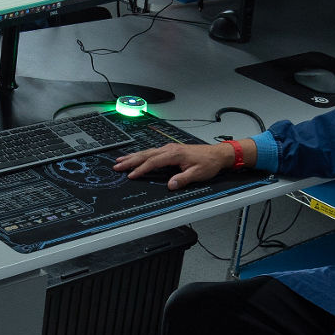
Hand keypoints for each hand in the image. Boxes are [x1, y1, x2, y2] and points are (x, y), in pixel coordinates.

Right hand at [113, 143, 234, 190]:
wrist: (217, 154)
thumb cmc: (208, 163)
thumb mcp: (197, 174)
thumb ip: (183, 179)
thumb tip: (170, 185)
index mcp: (174, 154)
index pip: (153, 162)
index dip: (141, 169)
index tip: (131, 175)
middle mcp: (170, 149)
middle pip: (146, 155)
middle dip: (130, 160)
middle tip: (117, 166)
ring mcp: (169, 149)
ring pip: (147, 152)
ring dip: (133, 156)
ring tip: (120, 160)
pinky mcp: (171, 150)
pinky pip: (152, 152)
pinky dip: (142, 155)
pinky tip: (136, 157)